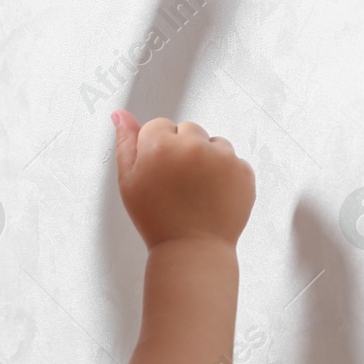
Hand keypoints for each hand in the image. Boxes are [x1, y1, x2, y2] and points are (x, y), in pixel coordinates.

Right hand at [112, 111, 254, 248]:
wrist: (192, 249)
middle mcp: (193, 146)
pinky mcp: (243, 170)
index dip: (157, 149)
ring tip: (197, 189)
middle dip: (183, 148)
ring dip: (207, 157)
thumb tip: (121, 114)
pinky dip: (226, 173)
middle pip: (188, 129)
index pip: (159, 125)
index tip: (160, 171)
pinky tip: (213, 193)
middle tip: (178, 182)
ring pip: (212, 142)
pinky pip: (233, 159)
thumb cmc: (156, 218)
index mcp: (161, 145)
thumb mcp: (129, 181)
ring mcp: (222, 157)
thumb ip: (126, 142)